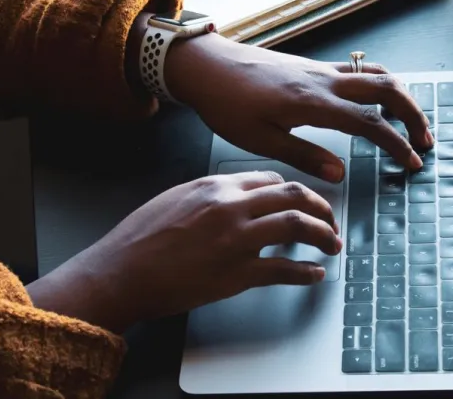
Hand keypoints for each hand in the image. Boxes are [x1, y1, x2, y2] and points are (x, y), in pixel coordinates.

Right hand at [26, 171, 340, 333]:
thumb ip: (211, 194)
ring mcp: (236, 240)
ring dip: (324, 235)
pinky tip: (314, 274)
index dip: (294, 191)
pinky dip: (306, 273)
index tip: (303, 202)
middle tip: (330, 220)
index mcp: (215, 185)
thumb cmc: (139, 238)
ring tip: (332, 245)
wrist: (120, 272)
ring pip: (298, 226)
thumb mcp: (175, 198)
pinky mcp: (237, 274)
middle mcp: (231, 206)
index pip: (271, 179)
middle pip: (294, 196)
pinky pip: (284, 270)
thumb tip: (238, 197)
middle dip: (321, 208)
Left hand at [165, 33, 432, 182]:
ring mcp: (320, 69)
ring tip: (410, 122)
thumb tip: (341, 174)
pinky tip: (377, 102)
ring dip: (400, 96)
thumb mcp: (260, 140)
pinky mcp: (313, 66)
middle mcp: (324, 80)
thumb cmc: (226, 104)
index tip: (411, 163)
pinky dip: (379, 84)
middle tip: (424, 140)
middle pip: (386, 88)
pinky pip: (358, 70)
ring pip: (376, 74)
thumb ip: (304, 156)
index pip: (370, 122)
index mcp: (313, 102)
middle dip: (413, 114)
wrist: (207, 66)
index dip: (396, 143)